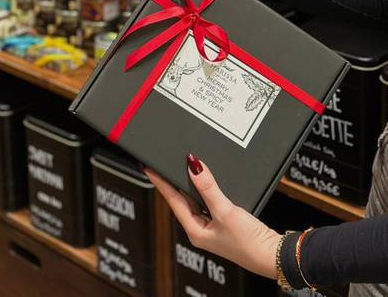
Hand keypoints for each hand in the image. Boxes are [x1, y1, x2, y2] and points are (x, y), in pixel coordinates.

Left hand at [146, 157, 280, 279]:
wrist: (271, 255)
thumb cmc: (248, 242)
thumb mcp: (225, 211)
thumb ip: (208, 188)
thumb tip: (193, 166)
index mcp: (194, 231)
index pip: (172, 200)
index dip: (160, 182)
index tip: (148, 167)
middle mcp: (200, 230)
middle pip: (181, 200)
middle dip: (171, 182)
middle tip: (160, 163)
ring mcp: (211, 227)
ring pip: (194, 200)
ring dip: (188, 185)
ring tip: (177, 168)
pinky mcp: (223, 224)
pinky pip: (207, 202)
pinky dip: (203, 190)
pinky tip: (204, 182)